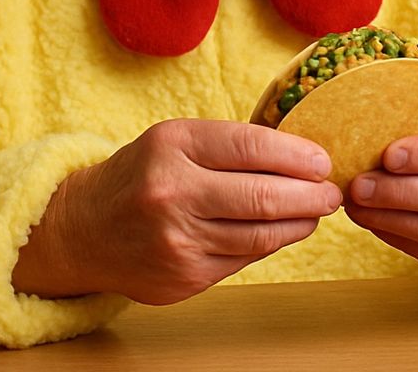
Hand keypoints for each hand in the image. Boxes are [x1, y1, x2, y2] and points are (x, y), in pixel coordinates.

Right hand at [13, 119, 341, 303]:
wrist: (85, 229)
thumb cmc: (142, 174)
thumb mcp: (174, 141)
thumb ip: (227, 146)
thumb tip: (298, 156)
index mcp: (172, 146)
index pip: (251, 146)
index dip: (297, 154)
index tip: (322, 160)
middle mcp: (173, 192)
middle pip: (263, 196)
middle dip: (311, 195)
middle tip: (332, 192)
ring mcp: (178, 240)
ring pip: (261, 235)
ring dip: (299, 223)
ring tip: (316, 211)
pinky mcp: (185, 277)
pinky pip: (243, 259)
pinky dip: (271, 244)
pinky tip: (284, 230)